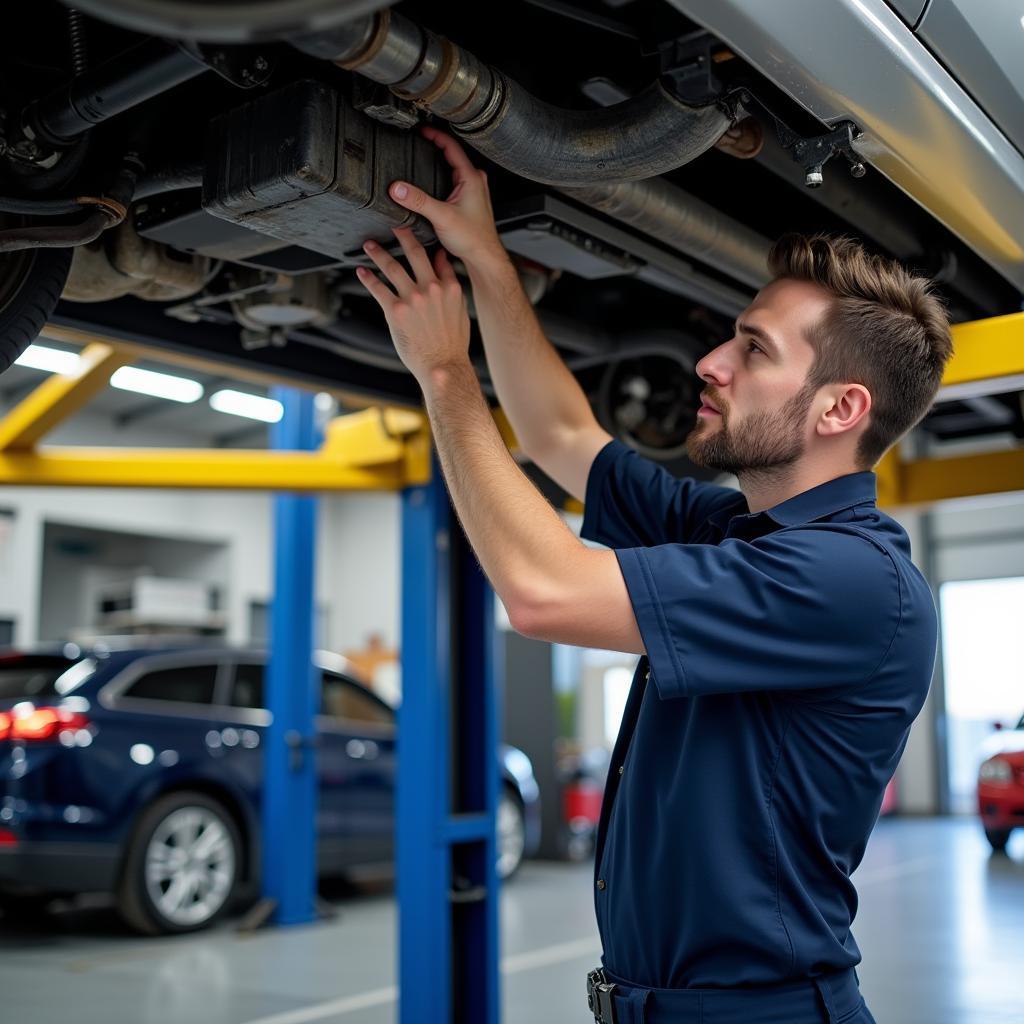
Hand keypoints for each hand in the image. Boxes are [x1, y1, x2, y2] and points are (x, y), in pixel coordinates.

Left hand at [357, 227, 470, 384]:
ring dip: (378, 253)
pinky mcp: (396, 311)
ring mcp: (412, 299)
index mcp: (449, 287)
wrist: (443, 365)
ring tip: (369, 245)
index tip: (414, 229)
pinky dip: (368, 278)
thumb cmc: (452, 342)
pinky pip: (378, 288)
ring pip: (392, 267)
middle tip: (392, 224)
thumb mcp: (460, 309)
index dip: (424, 241)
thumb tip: (443, 260)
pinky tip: (361, 271)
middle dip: (401, 235)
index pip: (435, 257)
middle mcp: (430, 289)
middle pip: (413, 253)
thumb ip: (451, 283)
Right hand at [387, 126, 505, 270]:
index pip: (452, 146)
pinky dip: (442, 178)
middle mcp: (475, 181)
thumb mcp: (441, 217)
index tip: (421, 130)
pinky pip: (454, 182)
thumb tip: (398, 188)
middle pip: (452, 155)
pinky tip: (433, 184)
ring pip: (453, 169)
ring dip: (439, 163)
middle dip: (435, 147)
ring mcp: (474, 191)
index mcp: (471, 177)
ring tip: (424, 158)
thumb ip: (418, 201)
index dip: (434, 135)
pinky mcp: (470, 202)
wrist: (484, 258)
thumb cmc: (473, 239)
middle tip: (419, 142)